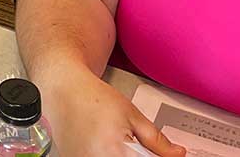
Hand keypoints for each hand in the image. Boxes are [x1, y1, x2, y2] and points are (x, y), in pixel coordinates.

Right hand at [45, 72, 184, 156]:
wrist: (62, 89)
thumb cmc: (93, 97)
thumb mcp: (132, 114)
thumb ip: (157, 140)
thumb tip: (178, 154)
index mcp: (116, 152)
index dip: (157, 156)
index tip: (161, 152)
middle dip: (138, 154)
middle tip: (133, 144)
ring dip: (122, 154)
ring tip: (116, 142)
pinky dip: (106, 153)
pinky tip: (103, 145)